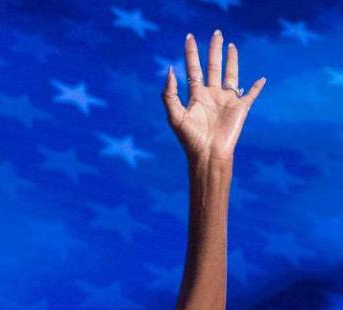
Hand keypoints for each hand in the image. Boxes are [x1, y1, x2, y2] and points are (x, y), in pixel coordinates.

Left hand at [163, 30, 265, 161]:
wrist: (208, 154)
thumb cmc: (190, 138)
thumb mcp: (175, 115)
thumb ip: (169, 94)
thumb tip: (170, 70)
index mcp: (196, 96)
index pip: (193, 69)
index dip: (191, 53)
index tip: (189, 38)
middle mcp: (211, 95)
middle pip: (213, 67)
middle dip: (213, 50)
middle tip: (215, 32)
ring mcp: (227, 100)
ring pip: (231, 74)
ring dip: (232, 60)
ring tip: (230, 45)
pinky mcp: (241, 108)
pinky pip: (252, 94)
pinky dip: (257, 87)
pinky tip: (262, 79)